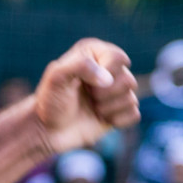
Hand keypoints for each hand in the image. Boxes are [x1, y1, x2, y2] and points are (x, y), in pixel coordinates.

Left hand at [33, 39, 138, 153]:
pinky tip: (100, 118)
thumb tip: (108, 79)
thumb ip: (81, 66)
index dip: (104, 74)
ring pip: (131, 98)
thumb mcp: (56, 77)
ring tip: (91, 107)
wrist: (49, 130)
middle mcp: (109, 69)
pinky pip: (134, 114)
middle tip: (87, 97)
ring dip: (108, 108)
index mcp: (95, 53)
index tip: (84, 83)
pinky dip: (116, 119)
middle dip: (104, 94)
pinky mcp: (121, 110)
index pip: (118, 58)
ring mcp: (116, 90)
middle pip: (128, 80)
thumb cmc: (50, 100)